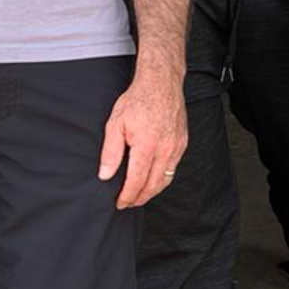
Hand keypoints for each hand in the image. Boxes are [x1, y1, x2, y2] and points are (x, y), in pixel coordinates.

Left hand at [101, 68, 187, 207]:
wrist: (161, 84)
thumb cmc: (137, 101)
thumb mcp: (115, 124)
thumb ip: (111, 152)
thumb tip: (106, 174)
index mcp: (147, 146)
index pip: (137, 181)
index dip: (127, 196)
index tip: (119, 203)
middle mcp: (165, 150)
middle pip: (153, 185)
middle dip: (140, 198)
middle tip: (128, 204)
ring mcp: (177, 147)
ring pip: (166, 179)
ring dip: (152, 191)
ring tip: (140, 196)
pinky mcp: (183, 143)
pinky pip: (173, 167)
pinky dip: (163, 178)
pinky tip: (153, 178)